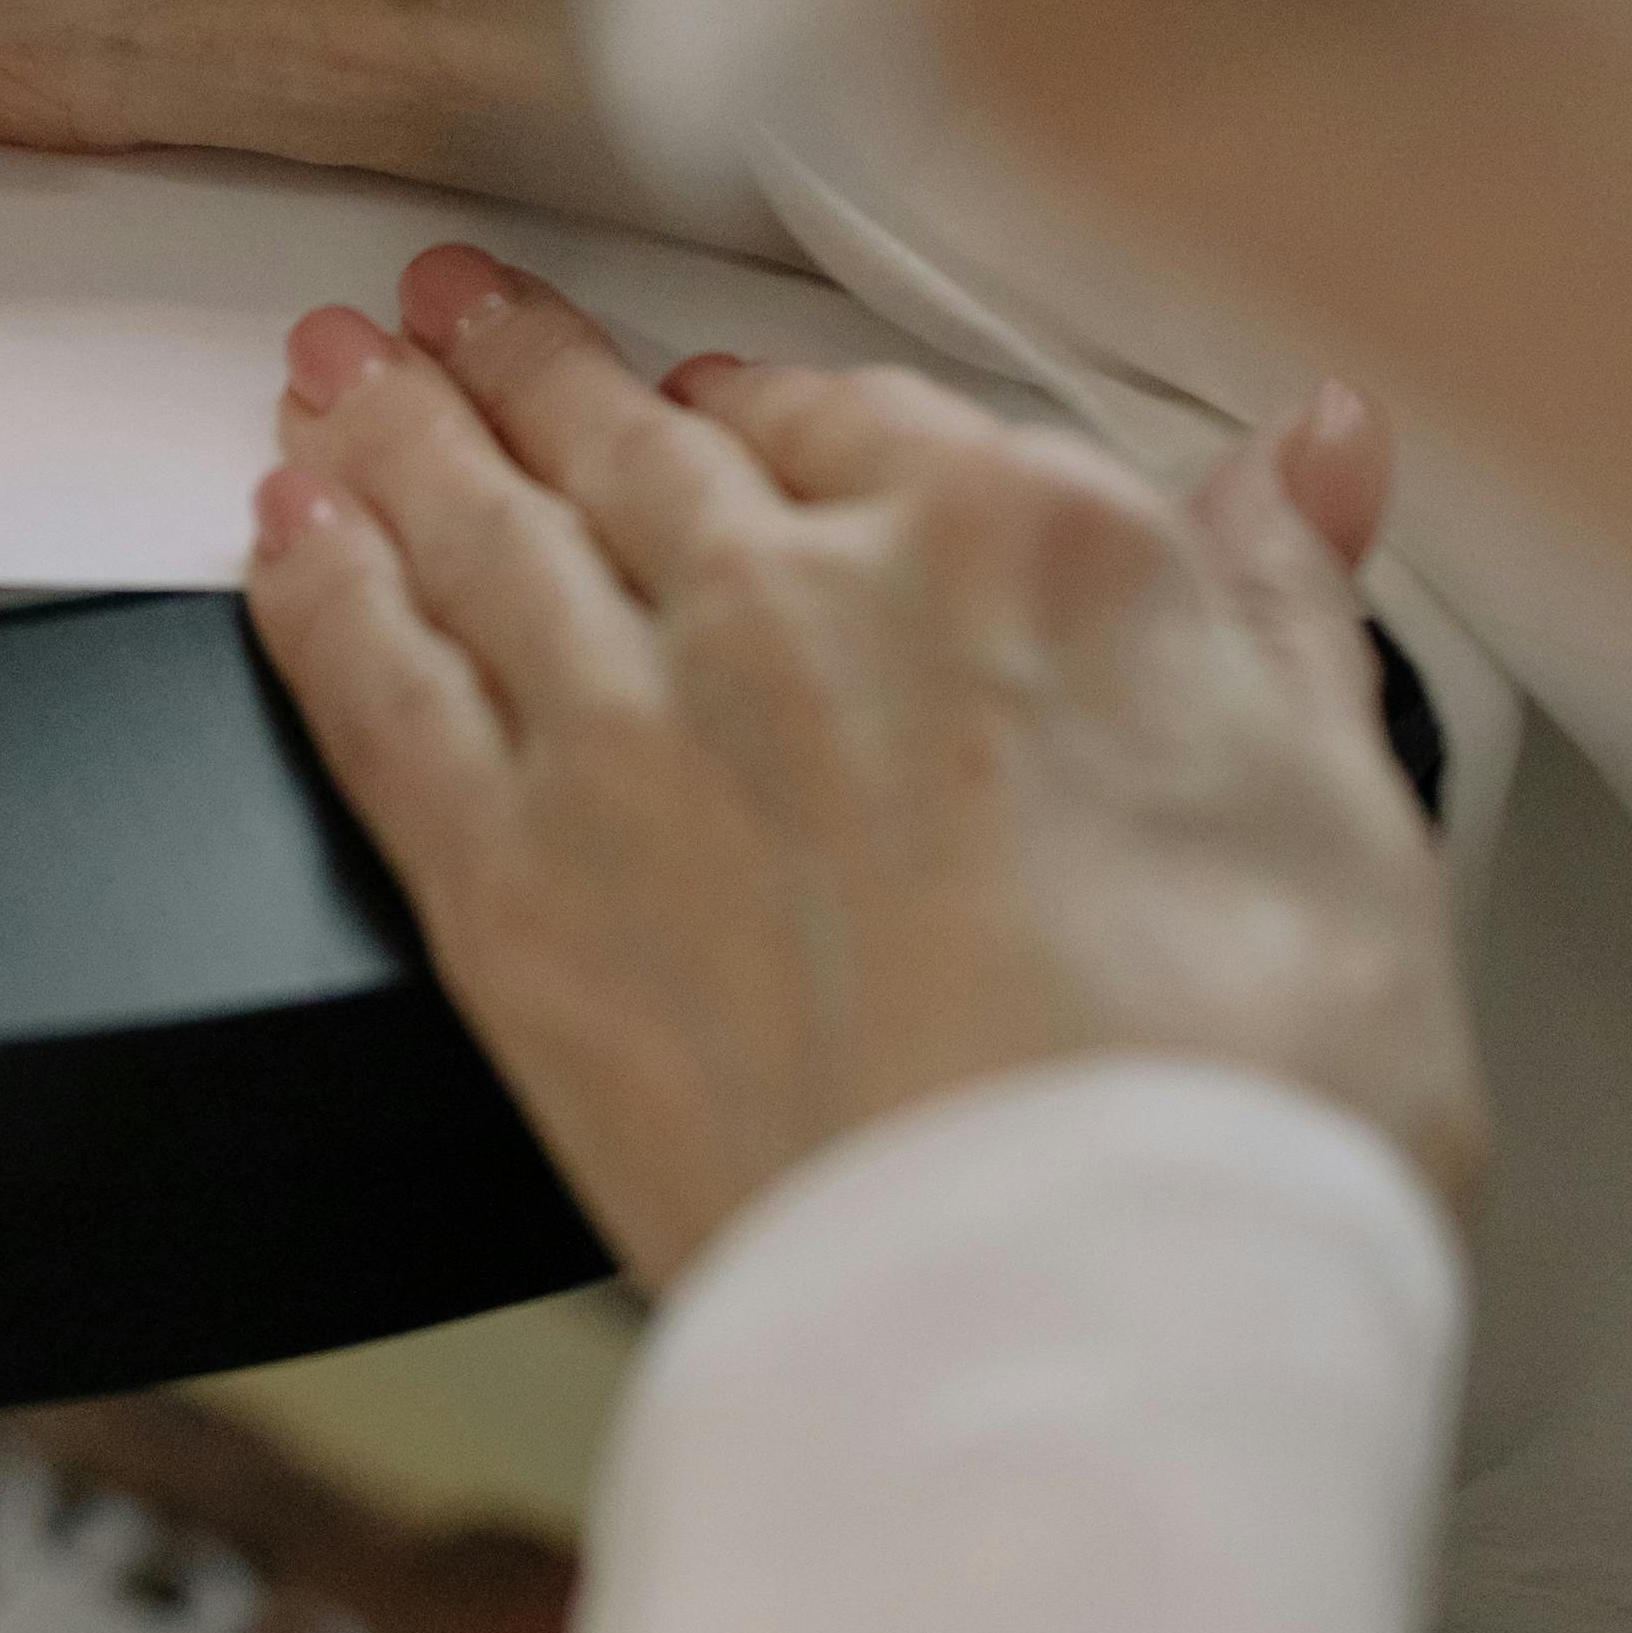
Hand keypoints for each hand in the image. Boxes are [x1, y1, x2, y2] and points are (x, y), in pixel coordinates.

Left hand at [246, 246, 1480, 1276]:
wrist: (1075, 1316)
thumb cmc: (1233, 1110)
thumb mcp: (1346, 815)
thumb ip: (1287, 608)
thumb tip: (1307, 460)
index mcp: (1018, 552)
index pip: (856, 419)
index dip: (768, 406)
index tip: (718, 395)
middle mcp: (798, 605)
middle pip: (629, 448)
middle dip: (528, 366)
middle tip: (456, 316)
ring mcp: (631, 733)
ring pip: (477, 530)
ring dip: (398, 435)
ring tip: (342, 377)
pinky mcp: (506, 884)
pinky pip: (373, 686)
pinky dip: (314, 589)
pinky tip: (284, 538)